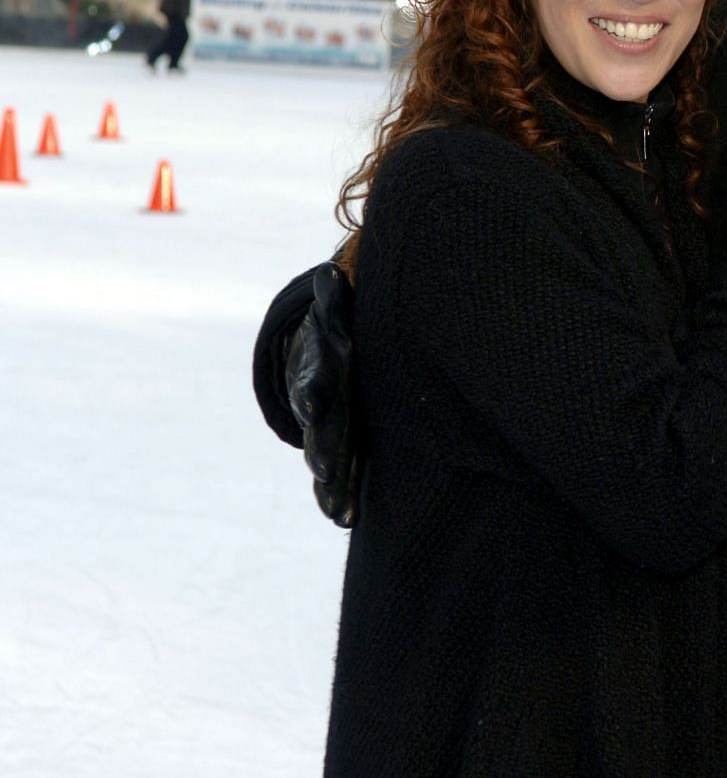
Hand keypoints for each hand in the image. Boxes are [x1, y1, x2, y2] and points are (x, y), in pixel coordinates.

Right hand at [286, 263, 361, 528]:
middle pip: (319, 427)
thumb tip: (331, 274)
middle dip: (322, 447)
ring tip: (339, 513)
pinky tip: (346, 520)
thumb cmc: (337, 329)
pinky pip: (341, 473)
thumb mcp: (334, 311)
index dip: (313, 390)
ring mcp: (326, 429)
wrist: (318, 355)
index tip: (313, 404)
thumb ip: (332, 298)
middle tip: (322, 468)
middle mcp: (320, 404)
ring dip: (331, 484)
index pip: (314, 379)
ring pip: (327, 459)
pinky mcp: (341, 446)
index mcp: (320, 367)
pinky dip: (339, 495)